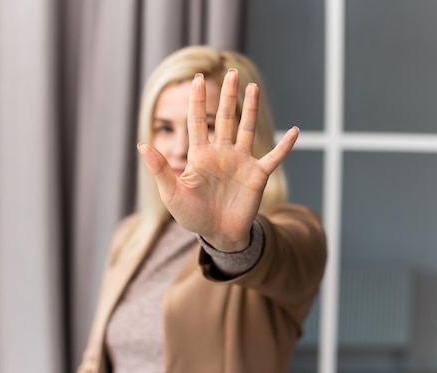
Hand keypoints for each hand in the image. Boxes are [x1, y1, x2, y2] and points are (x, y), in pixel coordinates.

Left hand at [137, 69, 298, 251]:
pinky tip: (295, 131)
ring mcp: (241, 162)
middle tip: (231, 73)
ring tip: (253, 88)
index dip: (198, 100)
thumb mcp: (172, 193)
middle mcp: (222, 153)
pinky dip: (284, 146)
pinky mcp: (257, 175)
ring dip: (250, 109)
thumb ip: (160, 169)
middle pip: (225, 117)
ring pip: (246, 129)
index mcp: (201, 155)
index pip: (198, 121)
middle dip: (228, 96)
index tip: (197, 78)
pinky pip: (273, 157)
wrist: (217, 235)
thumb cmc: (192, 215)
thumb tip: (141, 145)